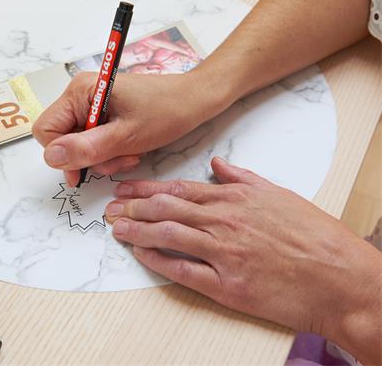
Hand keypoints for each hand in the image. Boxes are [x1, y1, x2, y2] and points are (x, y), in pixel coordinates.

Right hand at [32, 68, 229, 185]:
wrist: (194, 100)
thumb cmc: (166, 111)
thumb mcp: (126, 136)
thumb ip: (87, 148)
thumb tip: (52, 157)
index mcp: (80, 91)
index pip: (46, 130)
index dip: (62, 154)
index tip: (89, 165)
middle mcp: (80, 95)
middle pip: (61, 138)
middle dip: (87, 156)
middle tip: (117, 158)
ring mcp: (91, 104)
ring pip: (78, 143)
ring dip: (101, 157)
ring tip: (128, 153)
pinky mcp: (102, 113)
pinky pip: (92, 140)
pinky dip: (108, 151)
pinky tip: (129, 149)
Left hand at [106, 157, 381, 363]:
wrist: (340, 277)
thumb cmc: (314, 235)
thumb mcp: (279, 195)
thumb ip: (243, 178)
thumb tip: (217, 164)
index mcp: (235, 199)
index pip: (178, 190)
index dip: (146, 189)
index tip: (125, 189)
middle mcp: (224, 222)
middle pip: (166, 211)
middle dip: (133, 207)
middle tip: (110, 208)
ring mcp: (224, 254)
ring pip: (168, 236)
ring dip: (137, 230)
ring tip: (115, 228)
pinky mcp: (228, 285)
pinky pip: (183, 270)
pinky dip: (157, 261)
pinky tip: (140, 254)